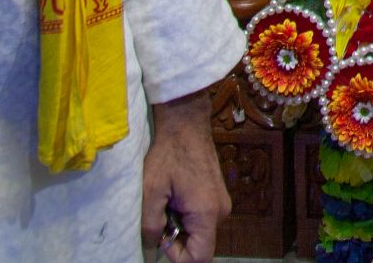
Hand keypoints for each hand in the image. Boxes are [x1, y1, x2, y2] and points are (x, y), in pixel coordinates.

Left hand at [141, 89, 228, 262]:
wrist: (186, 123)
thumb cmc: (168, 154)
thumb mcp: (151, 190)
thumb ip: (151, 224)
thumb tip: (152, 247)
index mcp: (206, 213)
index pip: (200, 257)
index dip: (178, 257)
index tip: (161, 240)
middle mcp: (221, 212)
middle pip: (201, 245)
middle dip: (177, 240)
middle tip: (159, 218)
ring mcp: (222, 203)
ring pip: (201, 232)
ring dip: (181, 228)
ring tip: (166, 204)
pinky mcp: (217, 195)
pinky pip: (203, 219)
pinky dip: (187, 216)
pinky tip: (174, 197)